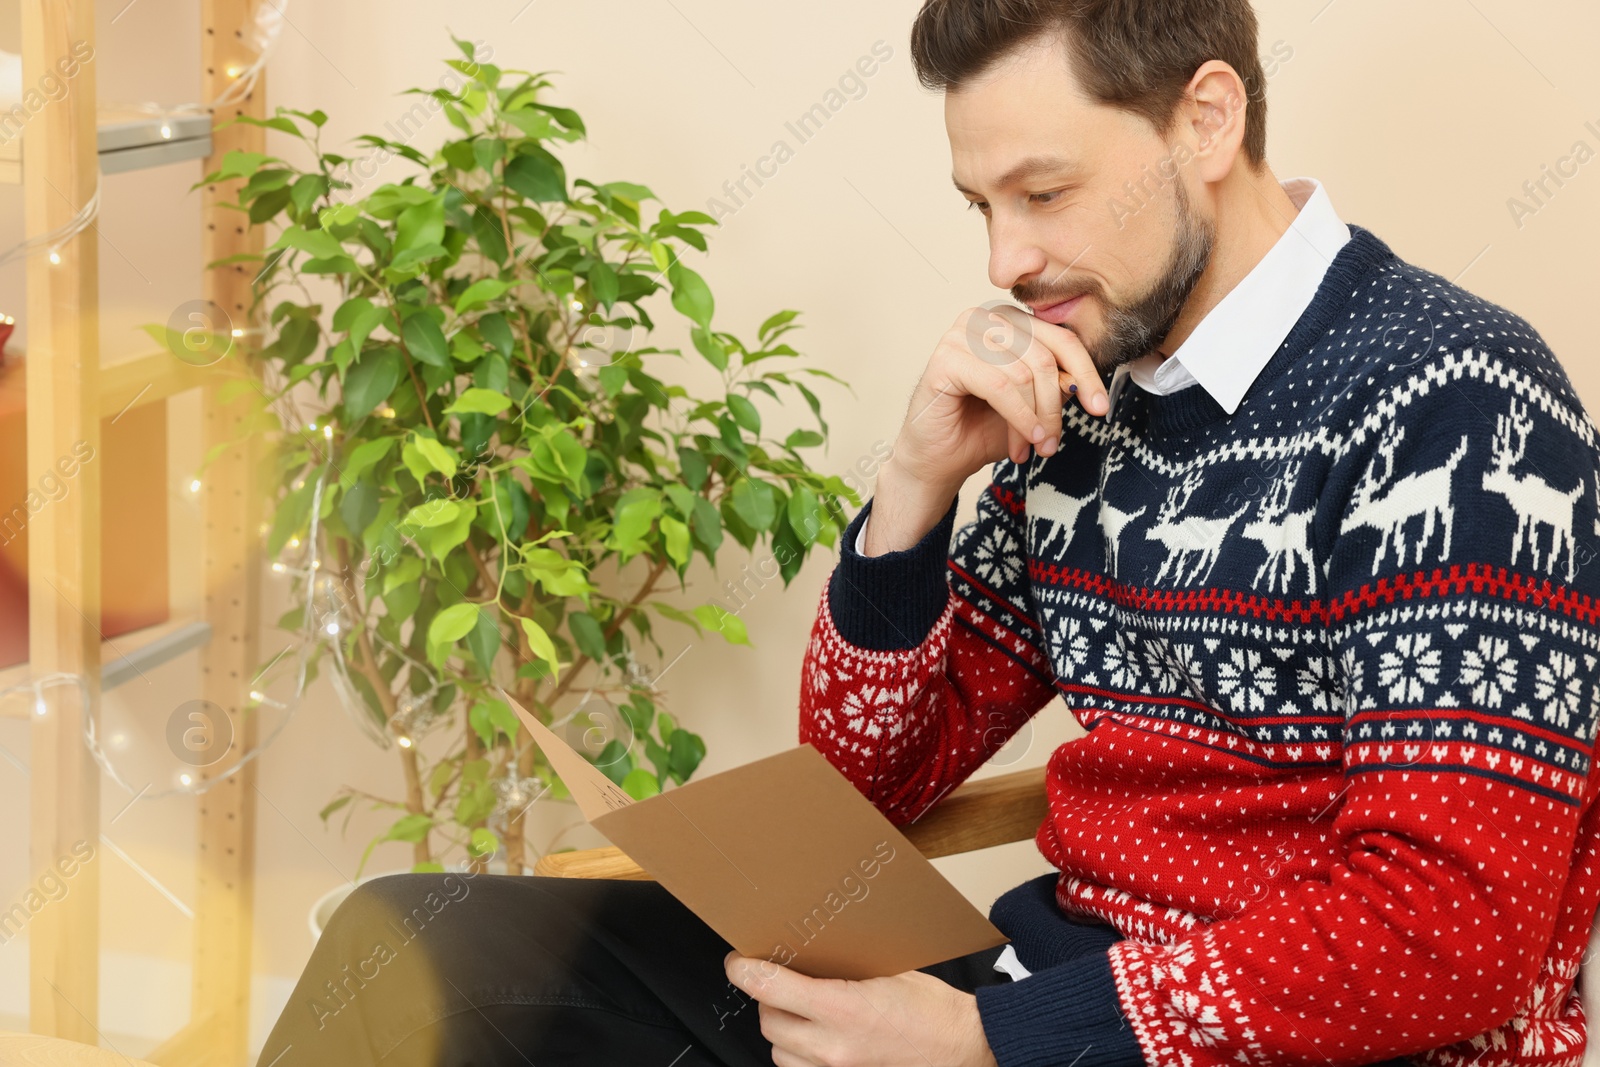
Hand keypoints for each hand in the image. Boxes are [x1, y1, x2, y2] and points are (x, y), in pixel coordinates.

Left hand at [723, 950, 998, 1066]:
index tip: (738, 963)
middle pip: (768, 1022)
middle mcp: (834, 1046)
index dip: (745, 971)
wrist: (965, 1047)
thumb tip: (807, 958)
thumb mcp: (886, 972)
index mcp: (844, 1008)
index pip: (770, 987)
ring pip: (779, 1053)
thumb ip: (841, 970)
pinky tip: (815, 1038)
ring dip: (782, 1030)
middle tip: (778, 980)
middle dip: (767, 999)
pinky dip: (800, 1054)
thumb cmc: (935, 1011)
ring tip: (799, 1011)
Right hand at [865, 305, 1107, 554]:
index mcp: (1009, 323)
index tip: (1099, 408)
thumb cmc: (980, 430)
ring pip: (1024, 372)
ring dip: (1036, 418)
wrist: (938, 461)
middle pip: (1045, 355)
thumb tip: (1083, 381)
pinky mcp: (945, 358)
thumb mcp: (1033, 406)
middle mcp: (984, 319)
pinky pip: (999, 385)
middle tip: (1053, 443)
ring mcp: (961, 334)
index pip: (1061, 339)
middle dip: (1055, 406)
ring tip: (1034, 448)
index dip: (1086, 374)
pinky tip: (1024, 441)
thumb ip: (1057, 386)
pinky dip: (1018, 417)